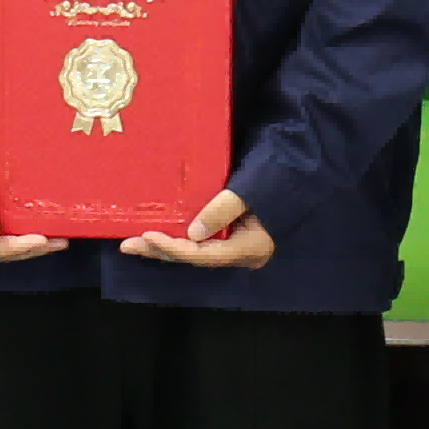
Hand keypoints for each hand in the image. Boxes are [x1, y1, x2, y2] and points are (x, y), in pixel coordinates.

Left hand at [127, 186, 275, 271]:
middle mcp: (240, 253)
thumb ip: (222, 211)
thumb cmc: (277, 178)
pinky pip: (197, 241)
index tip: (149, 236)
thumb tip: (192, 233)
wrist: (299, 170)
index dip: (174, 248)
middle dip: (161, 251)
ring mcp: (235, 245)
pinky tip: (155, 233)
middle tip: (128, 245)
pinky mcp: (228, 234)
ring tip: (133, 243)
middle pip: (195, 257)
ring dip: (163, 246)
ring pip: (193, 251)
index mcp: (249, 248)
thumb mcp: (250, 190)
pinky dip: (175, 237)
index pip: (205, 255)